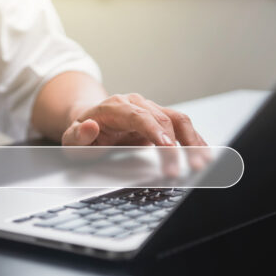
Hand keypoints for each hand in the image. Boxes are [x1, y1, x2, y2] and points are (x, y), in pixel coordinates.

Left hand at [61, 93, 207, 174]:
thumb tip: (89, 126)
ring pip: (177, 120)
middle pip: (162, 120)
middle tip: (179, 171)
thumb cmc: (81, 134)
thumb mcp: (71, 139)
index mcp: (115, 107)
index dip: (155, 131)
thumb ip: (78, 135)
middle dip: (175, 147)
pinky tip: (204, 153)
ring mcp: (150, 110)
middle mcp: (136, 104)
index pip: (139, 116)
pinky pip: (181, 126)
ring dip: (192, 141)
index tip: (167, 148)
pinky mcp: (159, 120)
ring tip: (202, 162)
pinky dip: (194, 140)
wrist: (88, 124)